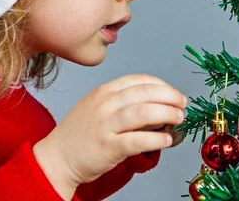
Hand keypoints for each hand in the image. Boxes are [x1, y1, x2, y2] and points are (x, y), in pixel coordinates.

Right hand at [33, 74, 186, 198]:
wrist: (56, 158)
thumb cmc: (80, 134)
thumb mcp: (99, 108)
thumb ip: (125, 104)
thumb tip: (158, 105)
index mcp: (104, 91)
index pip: (139, 80)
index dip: (162, 85)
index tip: (173, 92)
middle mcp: (105, 104)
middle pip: (145, 93)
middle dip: (169, 97)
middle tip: (182, 104)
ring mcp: (106, 125)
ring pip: (144, 112)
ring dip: (167, 114)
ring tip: (179, 118)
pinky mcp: (108, 146)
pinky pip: (138, 140)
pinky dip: (156, 139)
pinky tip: (167, 140)